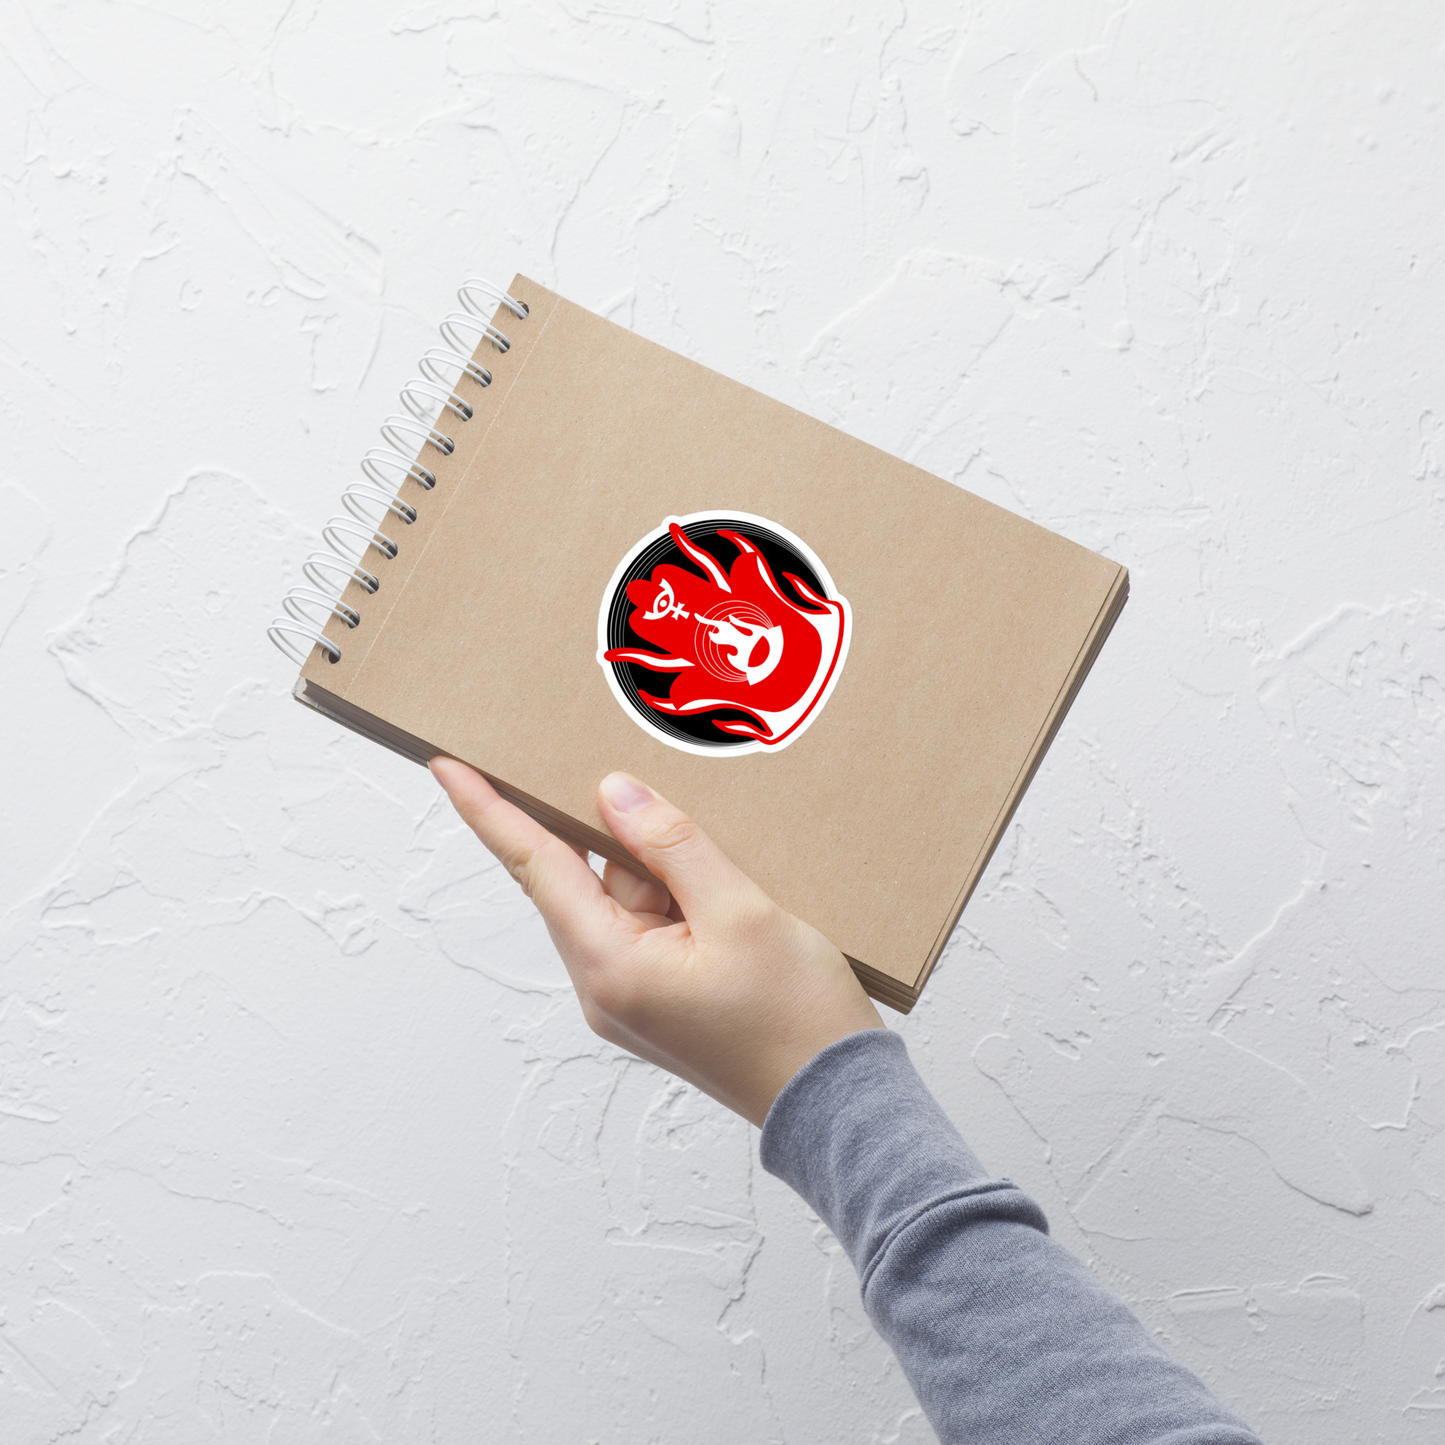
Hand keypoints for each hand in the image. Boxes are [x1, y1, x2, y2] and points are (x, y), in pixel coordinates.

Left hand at [430, 760, 883, 1125]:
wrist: (838, 1107)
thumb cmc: (796, 1020)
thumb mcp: (741, 913)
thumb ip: (672, 846)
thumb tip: (613, 794)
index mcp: (610, 966)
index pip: (536, 867)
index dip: (490, 811)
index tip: (448, 765)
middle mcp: (606, 986)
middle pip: (587, 878)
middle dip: (618, 832)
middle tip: (641, 779)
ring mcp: (633, 998)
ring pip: (627, 899)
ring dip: (664, 868)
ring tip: (730, 868)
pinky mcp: (663, 1000)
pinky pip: (653, 925)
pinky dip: (679, 896)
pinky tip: (727, 888)